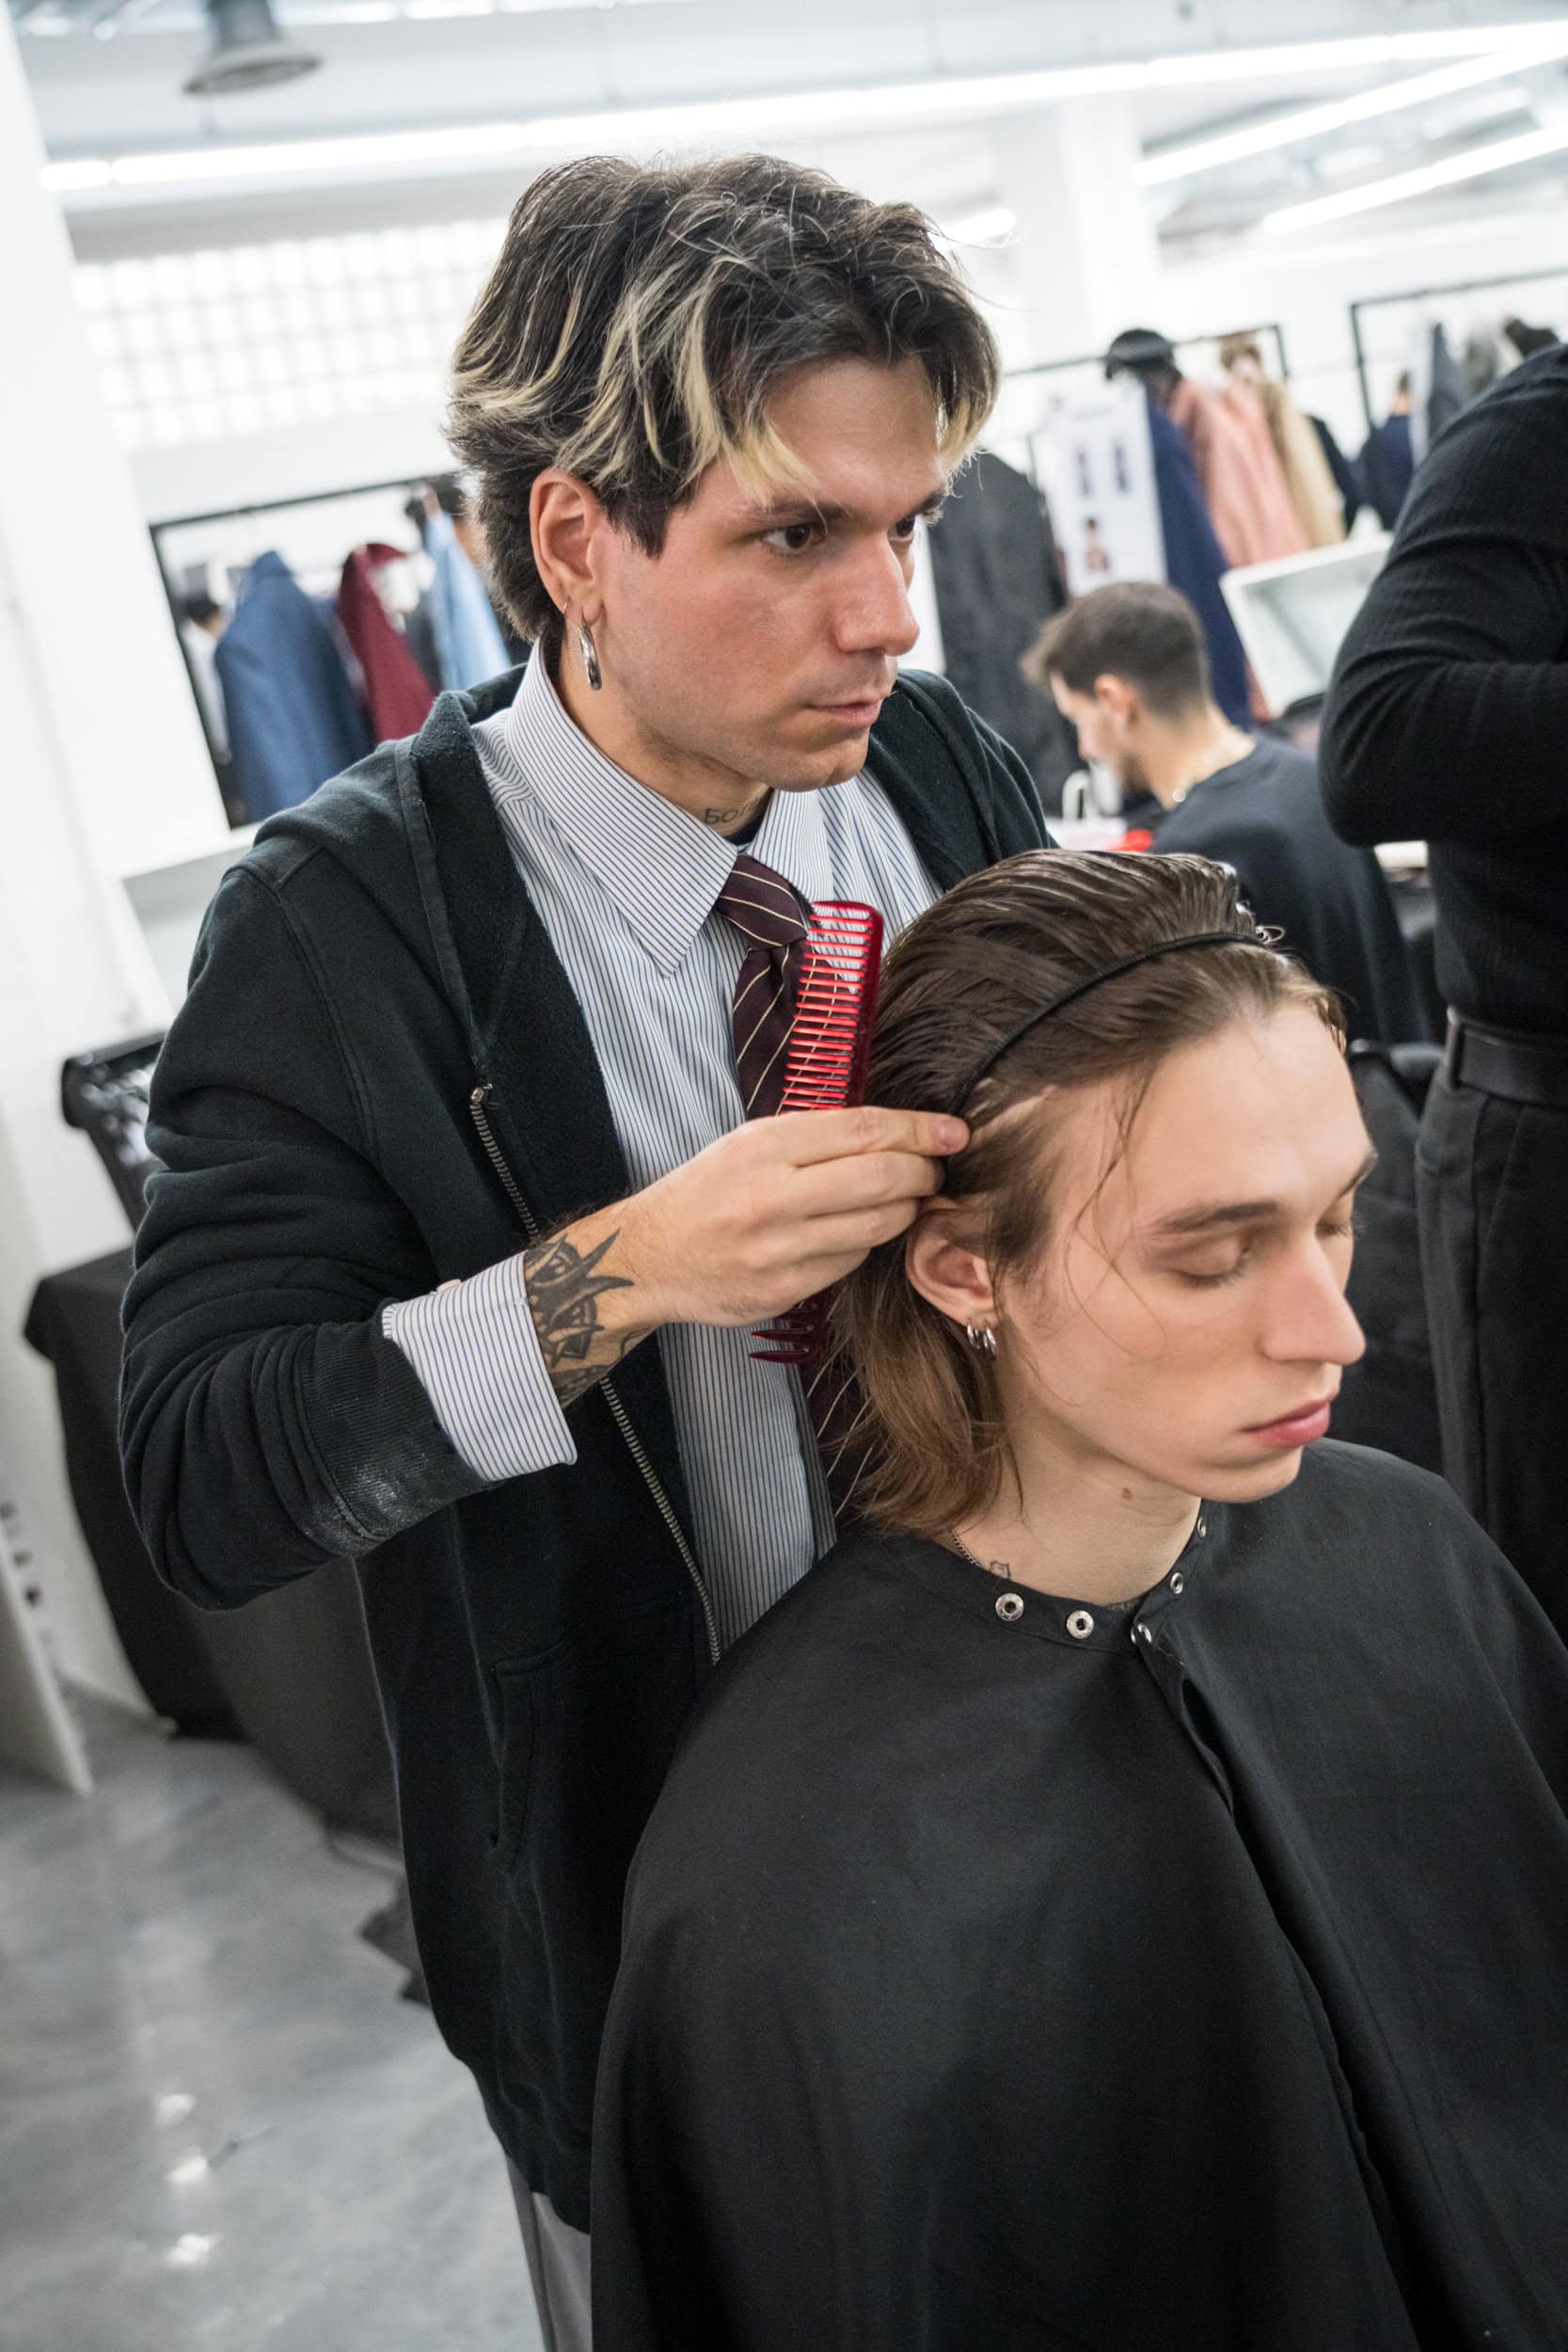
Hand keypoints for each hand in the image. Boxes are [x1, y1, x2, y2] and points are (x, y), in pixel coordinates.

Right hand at [622, 1106, 968, 1329]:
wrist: (648, 1258)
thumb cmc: (705, 1192)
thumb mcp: (747, 1143)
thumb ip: (814, 1136)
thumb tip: (894, 1132)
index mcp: (764, 1146)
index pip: (863, 1130)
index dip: (919, 1129)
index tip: (953, 1131)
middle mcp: (771, 1196)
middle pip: (882, 1178)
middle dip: (924, 1171)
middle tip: (936, 1169)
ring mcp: (778, 1249)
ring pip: (876, 1226)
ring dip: (905, 1211)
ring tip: (906, 1200)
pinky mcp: (783, 1290)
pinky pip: (851, 1262)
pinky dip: (867, 1243)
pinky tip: (858, 1231)